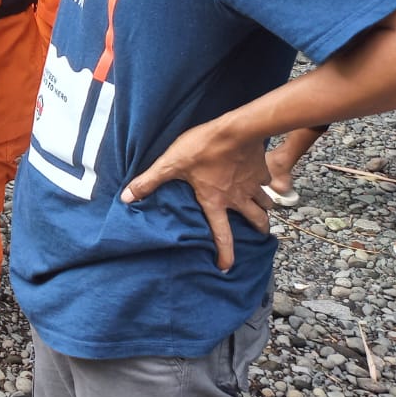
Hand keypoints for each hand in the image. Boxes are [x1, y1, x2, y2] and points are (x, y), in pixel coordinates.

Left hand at [120, 117, 273, 270]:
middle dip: (259, 229)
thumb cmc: (201, 148)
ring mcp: (253, 184)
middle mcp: (238, 197)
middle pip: (256, 220)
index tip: (227, 267)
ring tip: (263, 208)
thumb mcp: (170, 164)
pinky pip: (269, 181)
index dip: (225, 253)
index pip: (222, 234)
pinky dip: (268, 183)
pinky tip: (263, 178)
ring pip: (266, 203)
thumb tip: (126, 198)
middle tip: (259, 233)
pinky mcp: (262, 169)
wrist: (235, 129)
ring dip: (265, 207)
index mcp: (215, 201)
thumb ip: (149, 181)